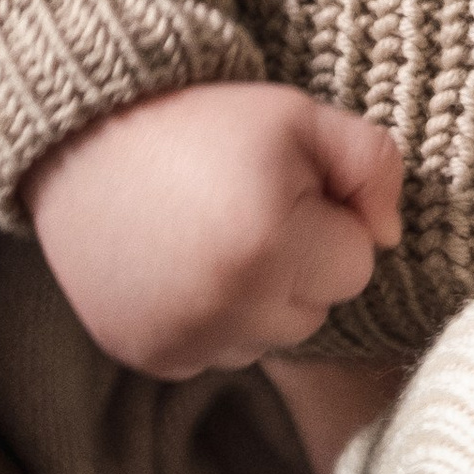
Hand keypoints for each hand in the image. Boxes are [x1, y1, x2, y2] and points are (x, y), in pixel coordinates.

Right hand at [21, 82, 403, 380]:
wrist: (84, 137)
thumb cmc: (204, 122)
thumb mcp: (300, 117)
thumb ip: (373, 166)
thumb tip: (389, 236)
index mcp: (270, 246)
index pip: (355, 267)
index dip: (329, 221)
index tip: (284, 188)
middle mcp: (224, 307)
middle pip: (315, 312)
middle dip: (298, 265)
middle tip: (244, 209)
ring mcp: (180, 340)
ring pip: (269, 341)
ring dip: (257, 299)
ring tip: (212, 237)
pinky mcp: (146, 356)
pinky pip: (216, 355)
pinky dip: (211, 320)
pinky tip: (182, 268)